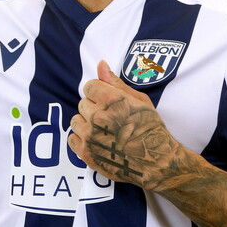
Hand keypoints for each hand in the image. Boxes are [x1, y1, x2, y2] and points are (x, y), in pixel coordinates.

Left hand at [68, 60, 181, 190]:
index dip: (99, 92)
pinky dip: (81, 139)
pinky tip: (97, 141)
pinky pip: (72, 138)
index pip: (90, 86)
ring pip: (76, 120)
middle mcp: (98, 117)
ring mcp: (90, 136)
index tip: (108, 101)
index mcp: (112, 101)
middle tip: (111, 118)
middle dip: (94, 108)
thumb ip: (116, 82)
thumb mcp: (139, 101)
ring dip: (86, 123)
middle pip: (83, 103)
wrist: (155, 162)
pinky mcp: (85, 153)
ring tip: (104, 130)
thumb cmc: (150, 129)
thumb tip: (101, 64)